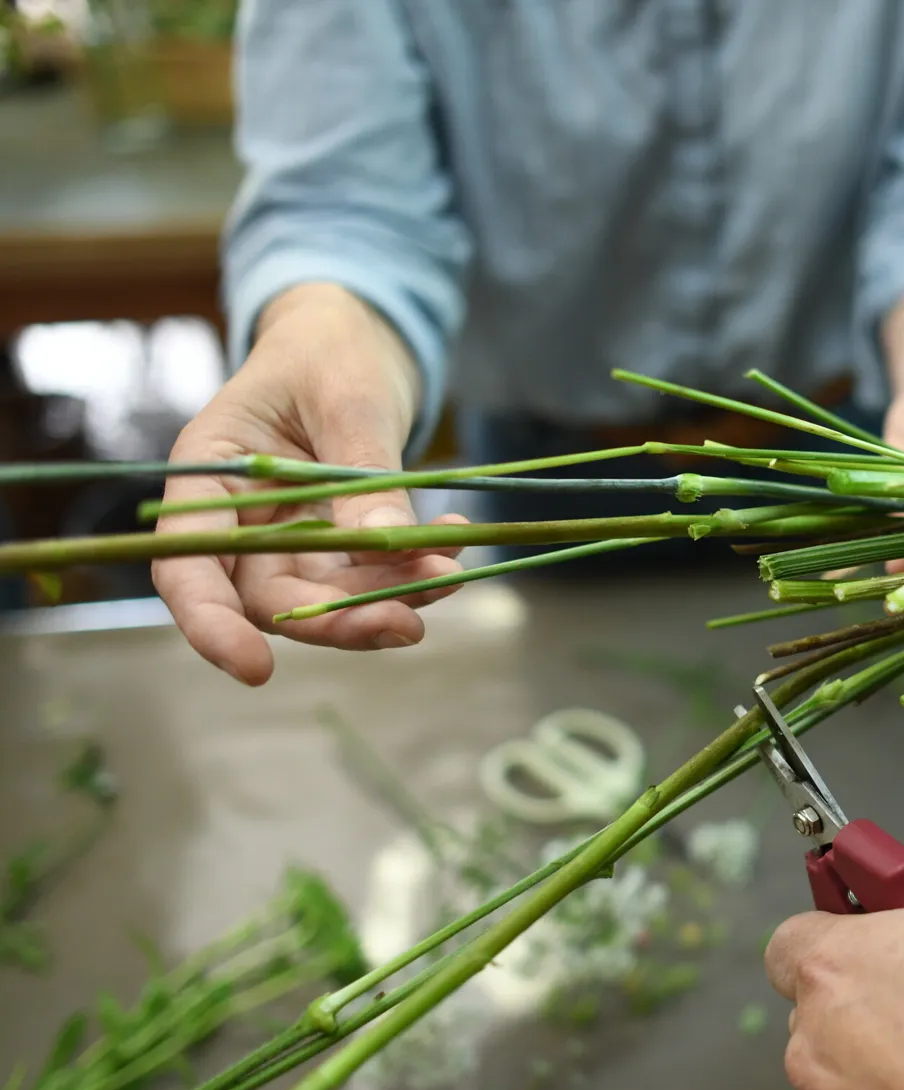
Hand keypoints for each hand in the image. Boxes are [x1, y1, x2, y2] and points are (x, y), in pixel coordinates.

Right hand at [153, 284, 467, 685]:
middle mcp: (235, 519)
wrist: (352, 339)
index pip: (187, 565)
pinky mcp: (331, 545)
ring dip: (384, 600)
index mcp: (206, 475)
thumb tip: (392, 549)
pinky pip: (364, 577)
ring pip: (322, 600)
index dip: (212, 624)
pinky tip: (451, 545)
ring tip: (447, 575)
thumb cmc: (329, 350)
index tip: (255, 671)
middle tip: (409, 622)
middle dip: (337, 620)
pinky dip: (409, 573)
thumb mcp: (349, 399)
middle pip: (267, 599)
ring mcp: (283, 538)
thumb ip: (365, 478)